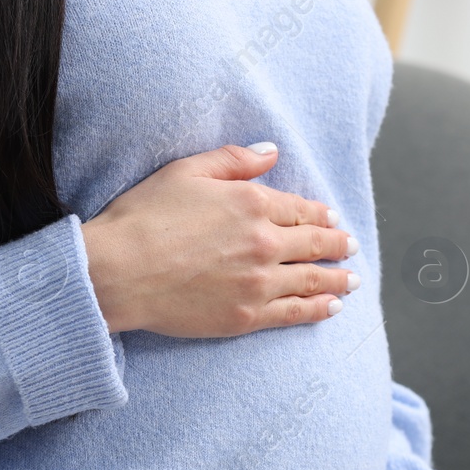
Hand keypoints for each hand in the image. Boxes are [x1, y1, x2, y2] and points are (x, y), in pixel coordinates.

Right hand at [80, 143, 360, 337]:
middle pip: (313, 244)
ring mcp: (258, 283)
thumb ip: (234, 161)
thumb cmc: (143, 217)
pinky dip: (317, 309)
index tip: (332, 218)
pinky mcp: (246, 317)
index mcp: (251, 203)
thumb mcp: (185, 171)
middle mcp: (264, 243)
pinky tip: (331, 309)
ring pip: (311, 280)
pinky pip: (293, 313)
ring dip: (336, 280)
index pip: (299, 209)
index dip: (320, 214)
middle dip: (337, 245)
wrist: (118, 272)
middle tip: (351, 247)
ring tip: (351, 281)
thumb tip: (272, 152)